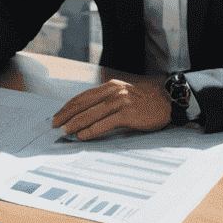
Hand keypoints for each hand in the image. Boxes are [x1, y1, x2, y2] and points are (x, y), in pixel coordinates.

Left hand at [52, 79, 170, 140]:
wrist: (168, 101)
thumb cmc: (145, 102)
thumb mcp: (124, 95)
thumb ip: (108, 101)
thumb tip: (88, 114)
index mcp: (110, 87)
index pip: (83, 96)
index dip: (68, 106)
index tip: (58, 115)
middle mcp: (113, 92)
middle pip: (83, 103)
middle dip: (67, 114)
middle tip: (55, 124)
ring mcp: (120, 101)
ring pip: (92, 113)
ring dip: (76, 122)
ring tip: (65, 130)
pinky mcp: (128, 113)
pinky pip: (105, 122)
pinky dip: (92, 129)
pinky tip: (83, 135)